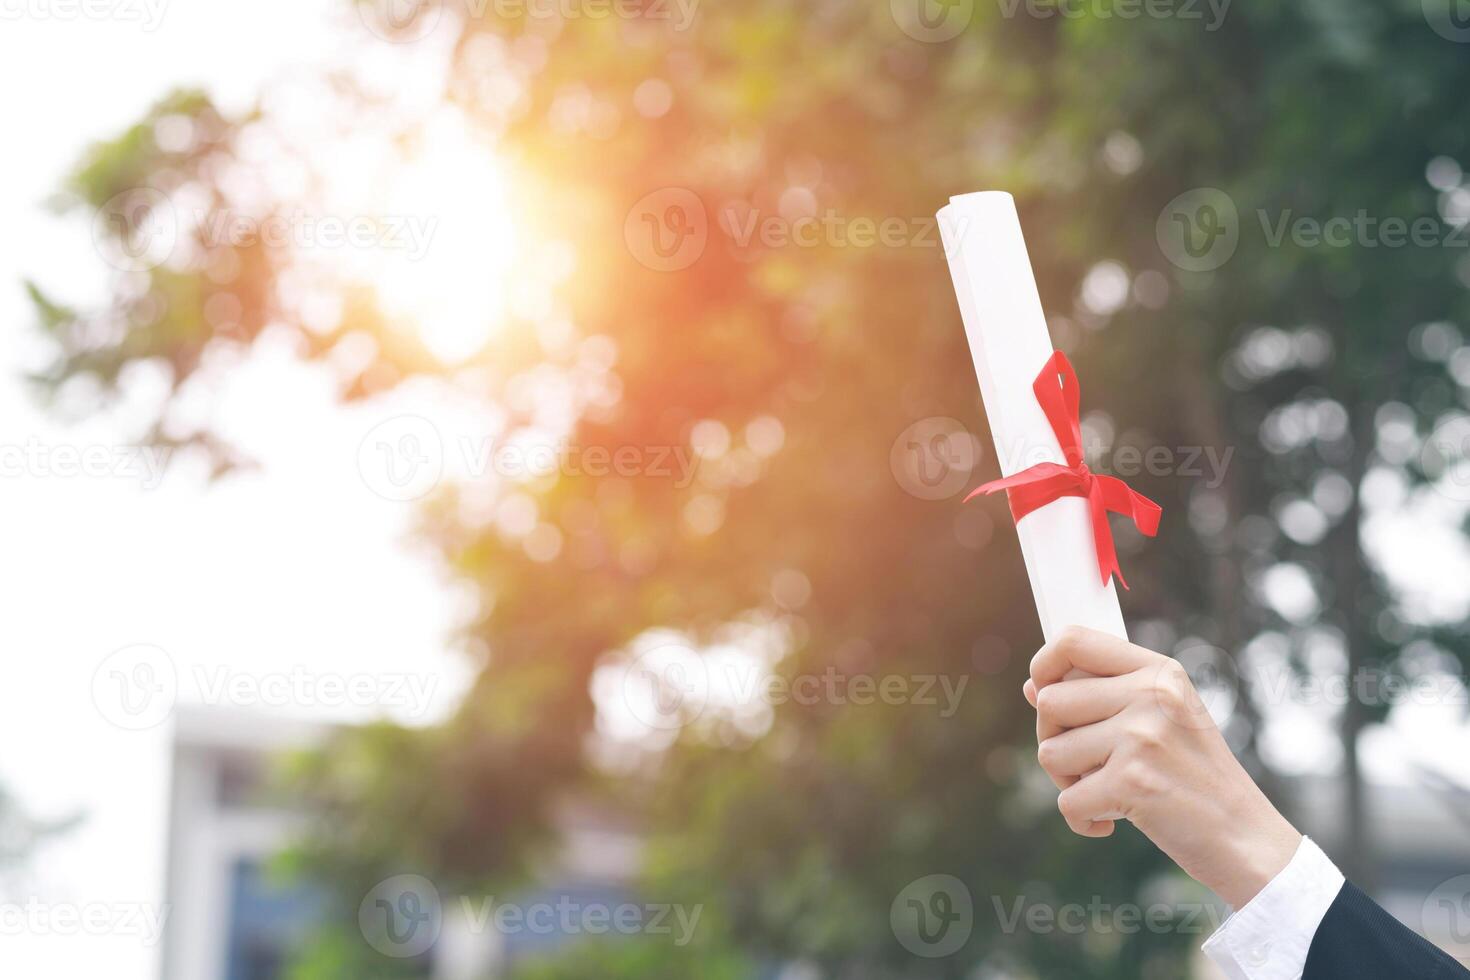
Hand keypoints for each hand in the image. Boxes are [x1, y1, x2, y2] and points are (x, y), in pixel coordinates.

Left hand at [1022, 626, 1301, 908]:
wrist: (1245, 836)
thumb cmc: (1194, 776)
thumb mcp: (1161, 719)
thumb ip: (1100, 697)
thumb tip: (1032, 686)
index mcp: (1157, 670)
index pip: (1072, 640)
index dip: (1043, 664)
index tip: (1042, 690)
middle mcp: (1150, 694)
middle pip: (1049, 702)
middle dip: (1055, 738)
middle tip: (1089, 764)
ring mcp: (1141, 736)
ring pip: (1050, 751)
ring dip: (1069, 782)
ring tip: (1109, 790)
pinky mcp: (1132, 781)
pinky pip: (1067, 801)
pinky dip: (1083, 819)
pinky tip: (1112, 821)